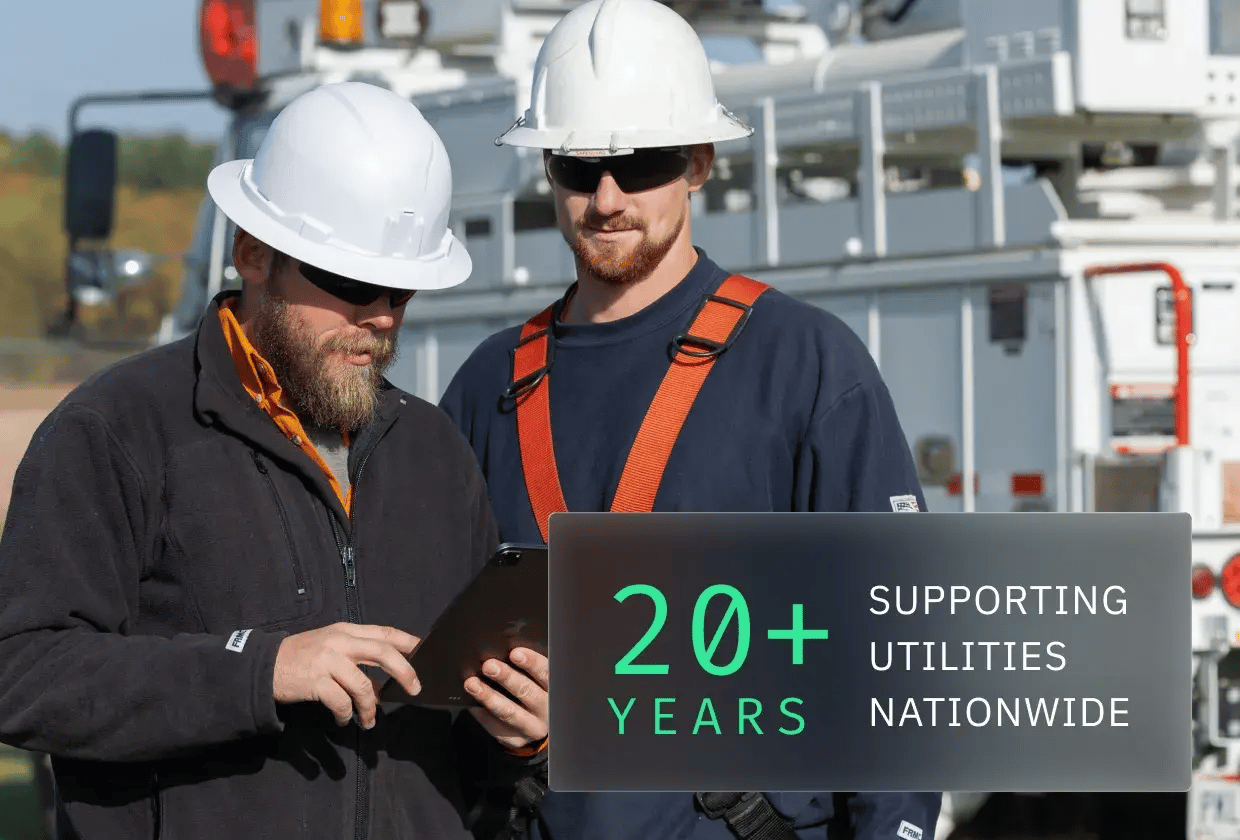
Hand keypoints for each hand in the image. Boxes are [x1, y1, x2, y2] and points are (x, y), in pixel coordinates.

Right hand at [273, 622, 420, 728]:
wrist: (264, 666)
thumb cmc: (302, 657)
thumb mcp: (331, 648)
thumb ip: (357, 659)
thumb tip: (384, 685)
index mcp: (346, 630)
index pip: (384, 632)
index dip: (408, 641)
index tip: (425, 652)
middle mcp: (340, 642)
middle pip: (383, 653)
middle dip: (405, 672)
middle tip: (415, 689)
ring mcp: (328, 661)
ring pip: (364, 685)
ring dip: (371, 707)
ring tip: (369, 721)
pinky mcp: (316, 681)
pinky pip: (341, 702)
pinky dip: (346, 714)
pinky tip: (344, 720)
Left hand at [465, 647, 548, 750]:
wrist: (538, 725)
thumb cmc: (536, 692)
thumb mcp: (540, 681)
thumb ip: (530, 669)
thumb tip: (505, 650)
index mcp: (555, 690)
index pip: (546, 674)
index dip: (531, 663)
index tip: (514, 653)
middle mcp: (546, 711)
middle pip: (526, 692)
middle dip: (506, 677)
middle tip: (488, 666)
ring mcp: (531, 728)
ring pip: (509, 712)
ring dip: (489, 696)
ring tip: (472, 684)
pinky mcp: (516, 740)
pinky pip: (496, 727)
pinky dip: (482, 714)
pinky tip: (471, 704)